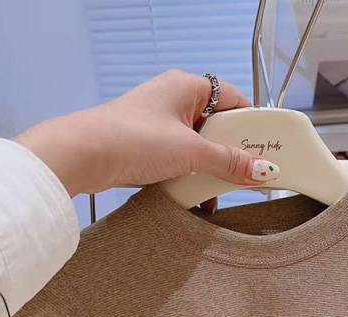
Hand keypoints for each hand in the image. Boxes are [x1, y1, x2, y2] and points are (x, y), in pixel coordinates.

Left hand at [13, 70, 273, 208]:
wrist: (82, 155)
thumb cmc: (133, 139)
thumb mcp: (191, 152)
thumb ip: (229, 162)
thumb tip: (262, 171)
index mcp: (187, 86)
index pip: (233, 98)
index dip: (252, 124)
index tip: (265, 149)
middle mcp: (173, 99)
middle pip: (217, 124)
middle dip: (232, 152)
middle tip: (246, 175)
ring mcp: (158, 122)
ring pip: (197, 144)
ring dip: (210, 169)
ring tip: (218, 192)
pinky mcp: (145, 144)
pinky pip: (179, 157)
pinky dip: (190, 175)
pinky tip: (196, 199)